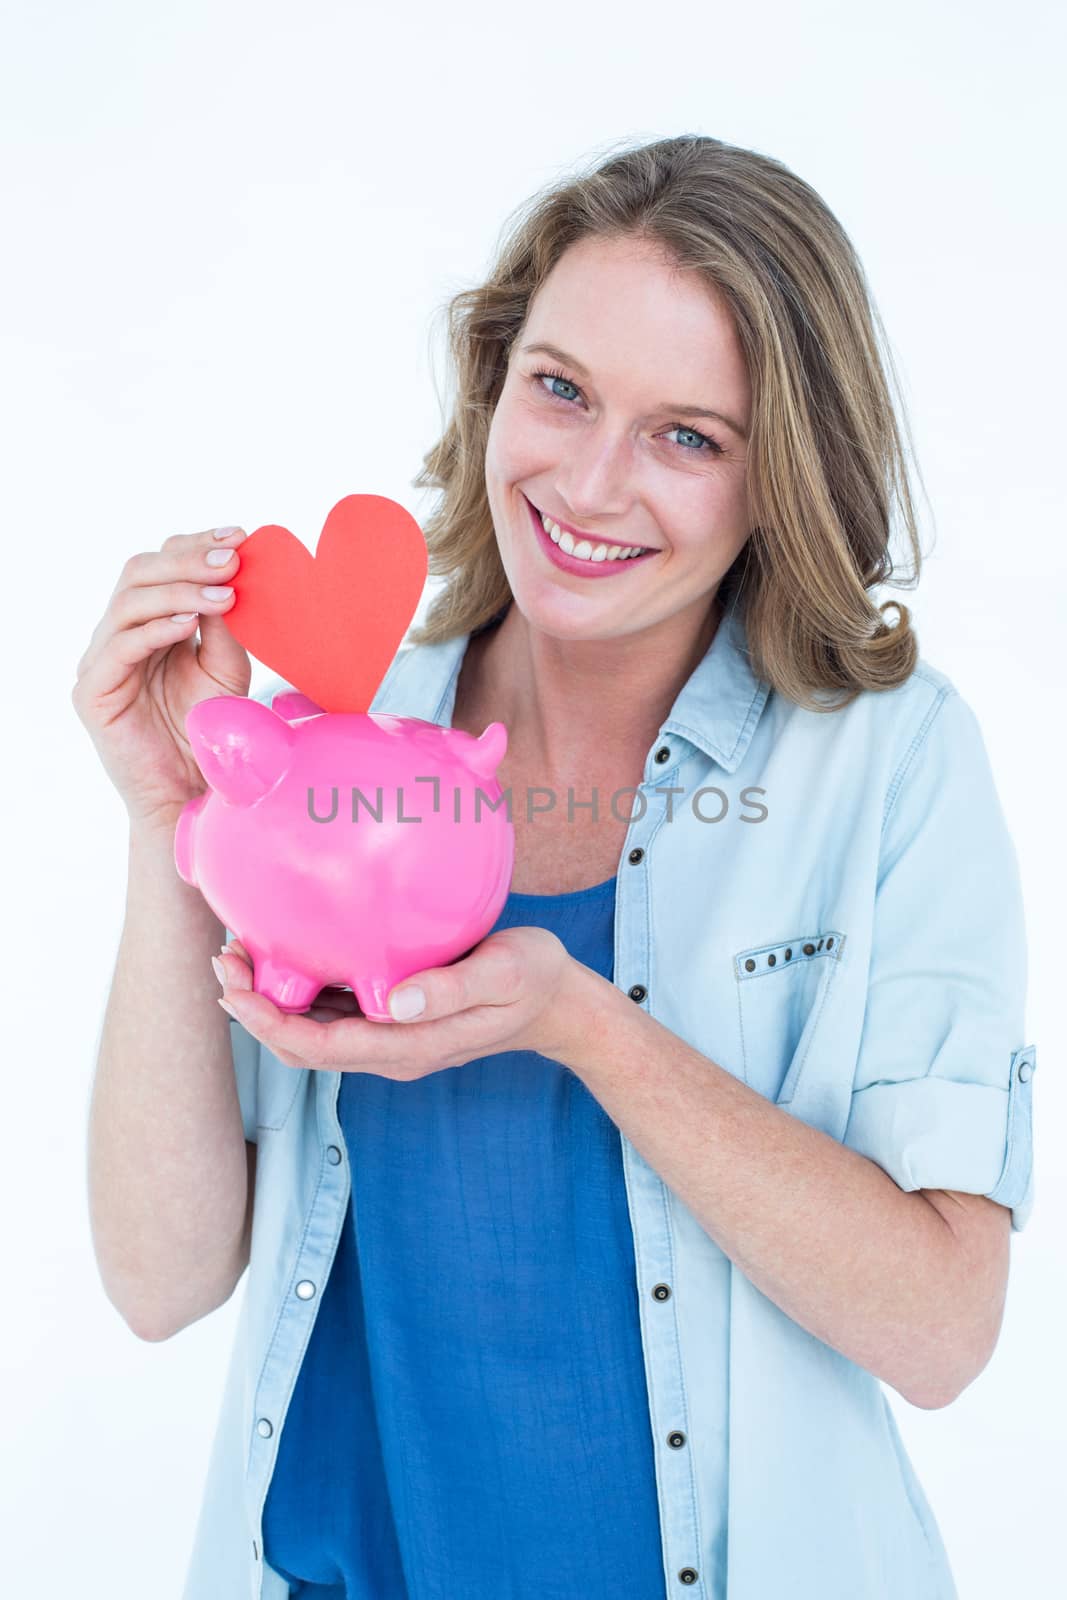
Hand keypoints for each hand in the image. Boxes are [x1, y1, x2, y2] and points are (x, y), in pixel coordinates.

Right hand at [71, 523, 251, 832]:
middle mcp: (119, 634)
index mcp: (150, 622)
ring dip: (179, 590)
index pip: (162, 565)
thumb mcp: (227, 670)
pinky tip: (191, 623)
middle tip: (232, 559)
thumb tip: (232, 574)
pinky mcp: (94, 691)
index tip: (240, 536)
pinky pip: (120, 646)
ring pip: (128, 602)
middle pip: (140, 573)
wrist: (192, 796)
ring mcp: (101, 661)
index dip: (196, 545)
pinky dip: (156, 629)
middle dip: (188, 560)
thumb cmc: (209, 733)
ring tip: (224, 593)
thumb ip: (225, 626)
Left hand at [213, 927, 593, 1077]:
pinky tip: (284, 954)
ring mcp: (390, 1039)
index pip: (318, 1048)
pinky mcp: (393, 1019)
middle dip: (253, 1011)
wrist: (559, 1002)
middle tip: (223, 960)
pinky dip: (297, 991)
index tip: (234, 986)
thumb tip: (395, 1000)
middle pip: (301, 1045)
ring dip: (268, 1002)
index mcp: (409, 1047)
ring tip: (238, 955)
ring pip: (311, 1032)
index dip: (267, 1022)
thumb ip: (454, 988)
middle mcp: (390, 1050)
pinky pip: (332, 1015)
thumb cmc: (535, 979)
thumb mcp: (506, 974)